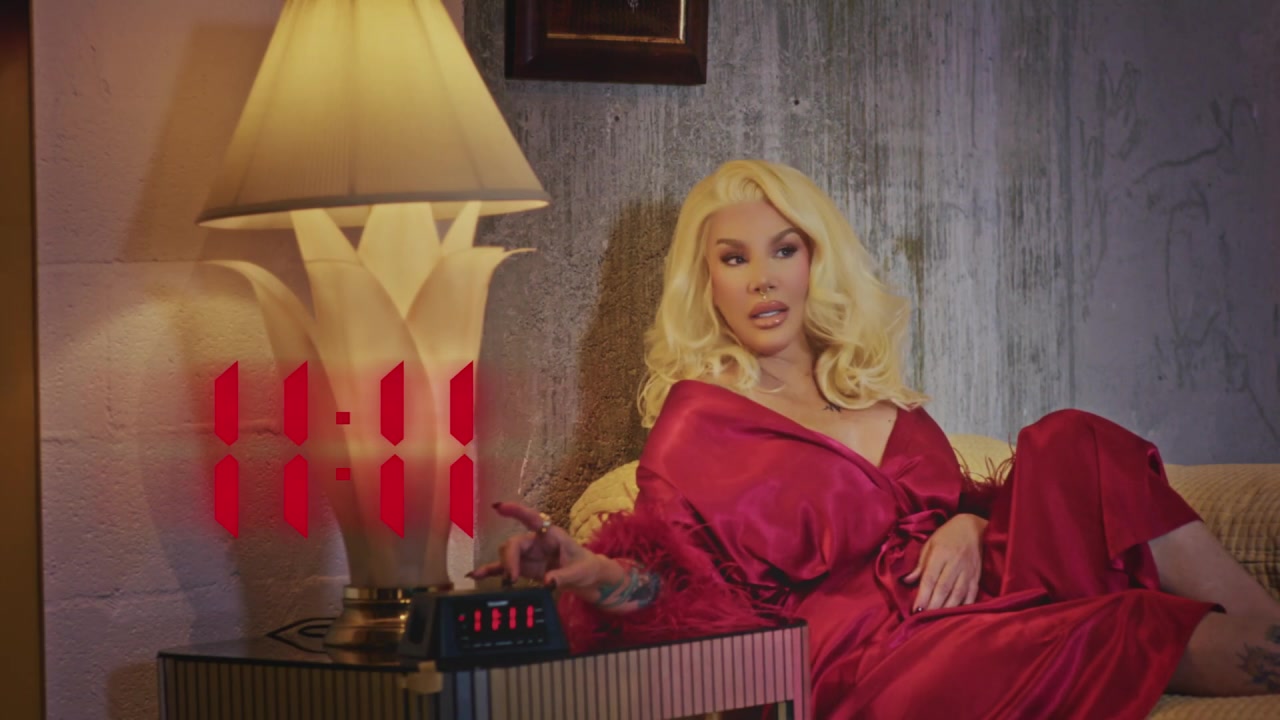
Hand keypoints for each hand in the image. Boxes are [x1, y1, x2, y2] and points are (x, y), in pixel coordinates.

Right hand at [469, 501, 603, 592]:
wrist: (588, 579)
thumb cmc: (586, 567)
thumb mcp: (580, 572)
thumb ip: (563, 576)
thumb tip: (548, 582)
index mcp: (551, 535)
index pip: (533, 519)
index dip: (516, 511)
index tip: (499, 507)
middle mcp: (536, 541)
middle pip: (514, 543)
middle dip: (510, 559)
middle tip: (514, 577)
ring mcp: (529, 555)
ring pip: (507, 555)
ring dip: (505, 567)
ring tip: (511, 582)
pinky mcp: (524, 568)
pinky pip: (504, 567)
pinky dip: (491, 570)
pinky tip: (476, 574)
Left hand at [901, 513, 986, 612]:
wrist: (973, 528)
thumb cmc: (946, 535)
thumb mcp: (929, 544)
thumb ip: (920, 564)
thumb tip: (908, 580)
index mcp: (940, 554)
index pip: (930, 578)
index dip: (923, 595)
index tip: (915, 609)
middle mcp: (955, 563)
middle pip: (943, 589)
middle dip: (933, 605)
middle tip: (923, 618)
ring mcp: (968, 571)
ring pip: (958, 594)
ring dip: (947, 609)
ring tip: (936, 620)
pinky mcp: (977, 577)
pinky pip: (972, 594)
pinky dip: (964, 606)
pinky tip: (956, 615)